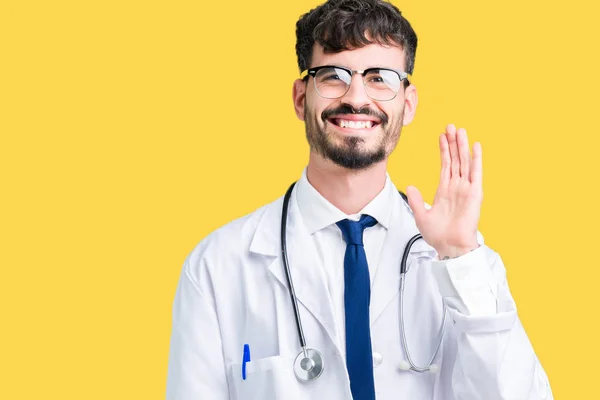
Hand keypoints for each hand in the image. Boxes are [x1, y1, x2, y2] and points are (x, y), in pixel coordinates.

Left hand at [406, 124, 482, 258]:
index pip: (445, 165)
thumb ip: (416, 200)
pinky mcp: (474, 194)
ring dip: (462, 146)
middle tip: (451, 126)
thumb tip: (410, 186)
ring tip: (460, 130)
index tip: (442, 136)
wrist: (450, 246)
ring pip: (464, 162)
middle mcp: (456, 187)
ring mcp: (466, 189)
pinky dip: (476, 159)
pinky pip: (476, 173)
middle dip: (453, 142)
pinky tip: (475, 146)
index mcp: (444, 190)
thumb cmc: (438, 235)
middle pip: (455, 159)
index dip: (444, 150)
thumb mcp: (421, 215)